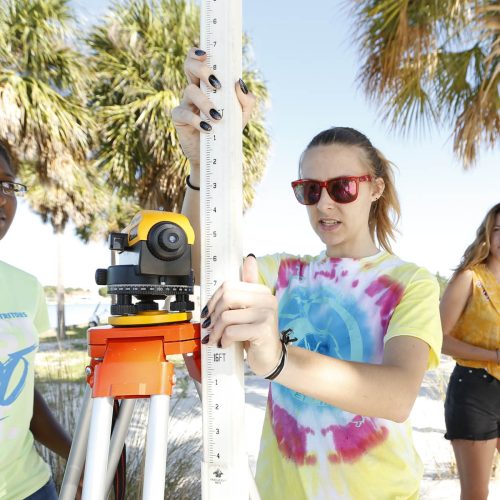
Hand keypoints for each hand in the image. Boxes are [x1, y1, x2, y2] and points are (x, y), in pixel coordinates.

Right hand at [171, 47, 255, 169]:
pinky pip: (183, 113)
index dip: (197, 53)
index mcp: (207, 85)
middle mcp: (195, 90)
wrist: (216, 157)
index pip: (198, 61)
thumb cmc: (227, 132)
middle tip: (216, 83)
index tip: (206, 54)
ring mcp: (185, 104)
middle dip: (200, 69)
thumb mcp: (242, 116)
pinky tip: (207, 128)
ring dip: (205, 102)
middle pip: (189, 67)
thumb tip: (239, 83)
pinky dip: (196, 119)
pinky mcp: (179, 119)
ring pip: (190, 90)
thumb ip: (247, 100)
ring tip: (218, 117)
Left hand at [202, 256, 281, 376]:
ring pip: (227, 316)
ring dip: (216, 331)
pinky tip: (226, 344)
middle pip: (227, 297)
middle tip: (210, 328)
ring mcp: (267, 314)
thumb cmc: (255, 333)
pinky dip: (224, 340)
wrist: (270, 357)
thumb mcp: (248, 309)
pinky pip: (232, 331)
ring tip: (216, 339)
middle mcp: (267, 299)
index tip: (208, 313)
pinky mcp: (263, 330)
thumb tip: (250, 258)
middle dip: (213, 315)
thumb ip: (245, 287)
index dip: (213, 300)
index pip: (228, 286)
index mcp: (261, 291)